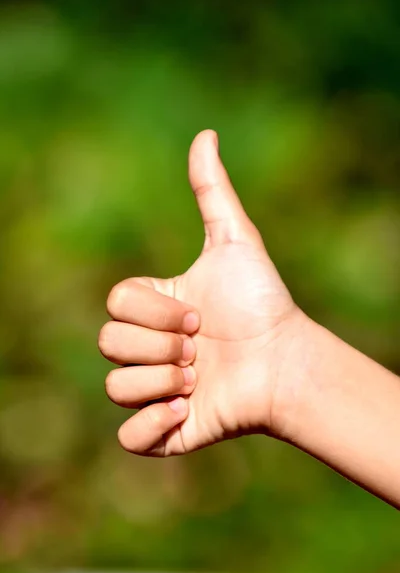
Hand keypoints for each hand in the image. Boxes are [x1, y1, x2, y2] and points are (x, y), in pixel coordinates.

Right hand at [98, 130, 305, 456]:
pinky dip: (151, 426)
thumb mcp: (236, 242)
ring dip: (161, 381)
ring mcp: (154, 390)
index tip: (198, 315)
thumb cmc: (262, 302)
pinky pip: (128, 438)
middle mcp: (147, 349)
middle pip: (108, 344)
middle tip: (202, 347)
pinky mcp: (166, 431)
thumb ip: (213, 192)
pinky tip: (188, 409)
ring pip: (115, 387)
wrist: (288, 360)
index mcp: (152, 309)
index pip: (114, 304)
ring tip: (200, 378)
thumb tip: (205, 134)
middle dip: (160, 345)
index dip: (153, 311)